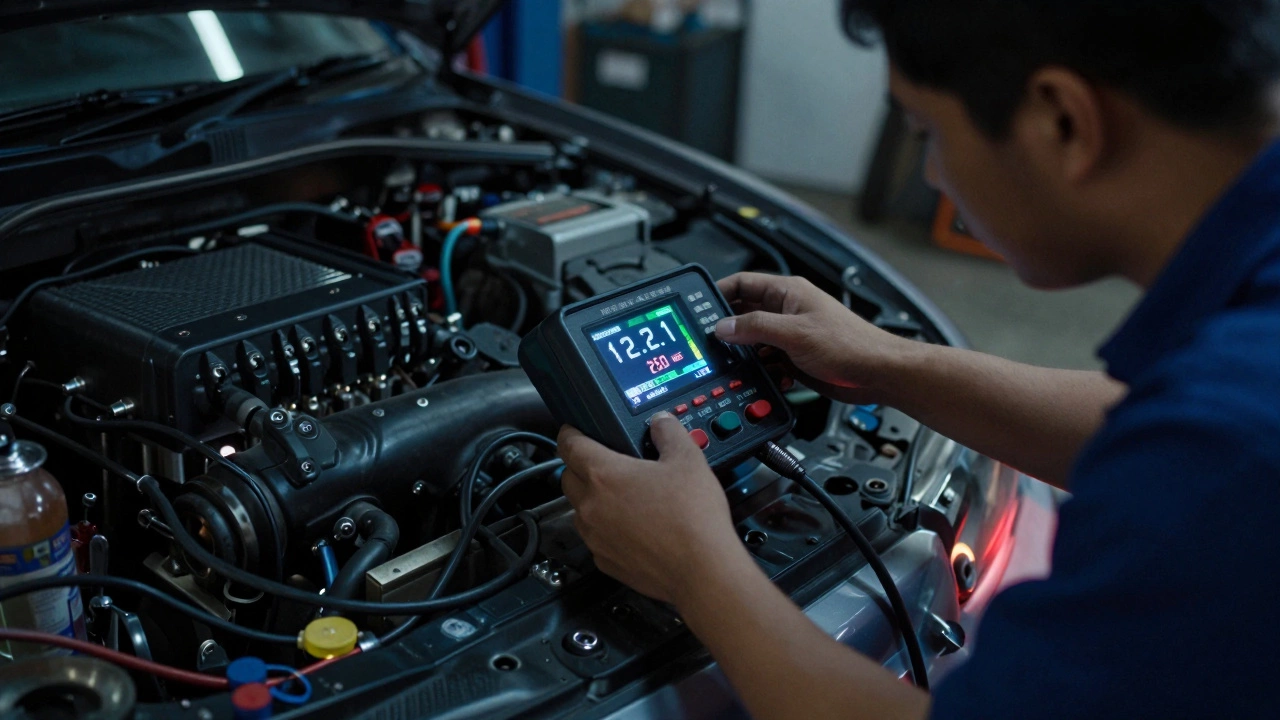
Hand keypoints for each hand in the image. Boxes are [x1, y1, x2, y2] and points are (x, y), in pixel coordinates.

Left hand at [558, 414, 747, 605]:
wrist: (702, 570)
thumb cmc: (692, 518)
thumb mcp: (688, 460)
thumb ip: (670, 433)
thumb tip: (662, 423)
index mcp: (604, 474)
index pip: (569, 445)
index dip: (569, 433)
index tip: (572, 431)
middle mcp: (591, 506)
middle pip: (567, 478)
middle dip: (579, 467)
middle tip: (604, 462)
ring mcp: (595, 537)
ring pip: (579, 511)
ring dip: (592, 500)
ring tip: (623, 497)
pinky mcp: (605, 562)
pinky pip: (595, 539)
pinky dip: (606, 530)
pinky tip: (632, 528)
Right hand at [716, 273, 912, 405]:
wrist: (878, 374)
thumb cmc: (851, 345)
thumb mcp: (795, 333)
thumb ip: (756, 327)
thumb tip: (724, 325)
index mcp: (788, 292)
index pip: (743, 283)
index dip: (719, 293)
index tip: (699, 308)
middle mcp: (788, 310)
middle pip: (745, 314)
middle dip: (729, 329)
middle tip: (710, 342)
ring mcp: (791, 335)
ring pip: (754, 341)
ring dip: (745, 354)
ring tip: (734, 364)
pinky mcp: (795, 357)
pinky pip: (767, 361)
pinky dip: (761, 370)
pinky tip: (762, 378)